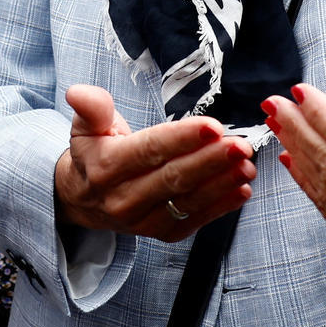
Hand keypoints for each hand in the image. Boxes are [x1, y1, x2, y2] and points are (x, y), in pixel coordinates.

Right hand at [52, 83, 253, 240]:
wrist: (84, 199)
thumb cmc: (94, 154)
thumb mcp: (86, 126)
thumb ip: (91, 108)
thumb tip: (78, 92)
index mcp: (106, 168)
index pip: (149, 151)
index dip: (182, 138)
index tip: (213, 126)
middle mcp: (123, 199)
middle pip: (173, 178)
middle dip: (211, 161)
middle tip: (242, 146)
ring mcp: (143, 221)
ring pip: (188, 201)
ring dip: (222, 184)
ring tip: (247, 166)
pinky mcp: (162, 233)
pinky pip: (195, 220)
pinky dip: (221, 207)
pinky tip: (242, 190)